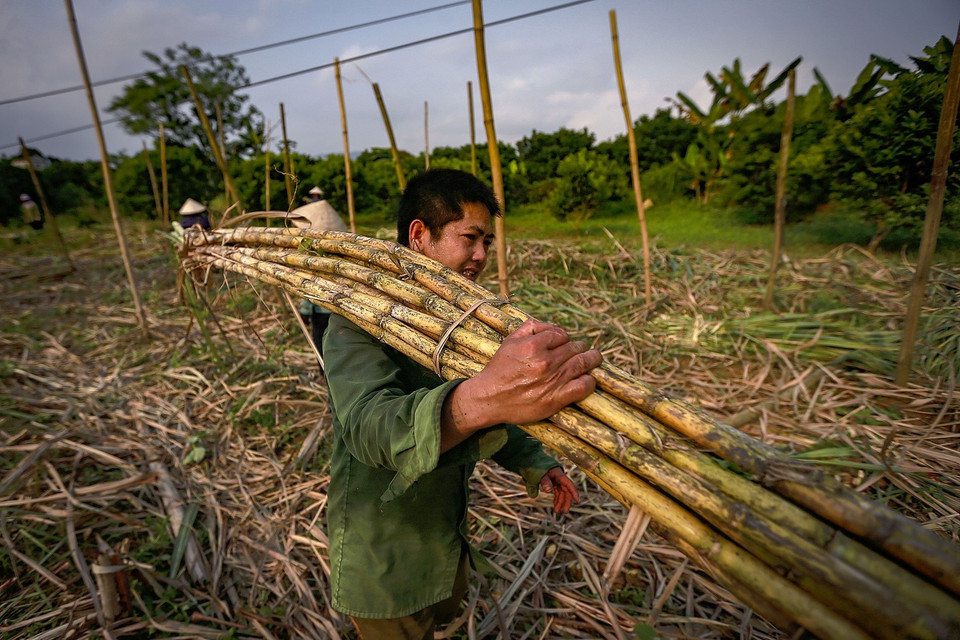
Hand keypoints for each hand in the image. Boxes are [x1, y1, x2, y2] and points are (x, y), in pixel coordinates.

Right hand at [450, 319, 601, 427]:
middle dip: (580, 347)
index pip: (561, 335)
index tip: (565, 343)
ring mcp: (552, 380)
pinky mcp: (556, 399)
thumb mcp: (510, 341)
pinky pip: (583, 386)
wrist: (489, 399)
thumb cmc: (499, 369)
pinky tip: (588, 379)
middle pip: (575, 348)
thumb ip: (531, 327)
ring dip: (592, 359)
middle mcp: (545, 362)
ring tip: (595, 358)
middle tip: (582, 350)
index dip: (565, 338)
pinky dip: (589, 381)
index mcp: (533, 345)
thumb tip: (553, 326)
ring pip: (583, 363)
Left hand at [539, 467, 579, 514]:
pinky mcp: (553, 483)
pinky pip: (557, 492)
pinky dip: (556, 499)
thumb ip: (544, 481)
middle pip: (566, 491)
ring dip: (560, 502)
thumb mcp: (540, 473)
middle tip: (564, 512)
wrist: (533, 460)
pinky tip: (555, 505)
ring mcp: (557, 481)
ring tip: (556, 511)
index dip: (574, 492)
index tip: (578, 501)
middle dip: (566, 502)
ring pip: (562, 493)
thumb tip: (549, 491)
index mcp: (559, 474)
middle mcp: (560, 478)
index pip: (569, 484)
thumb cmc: (537, 465)